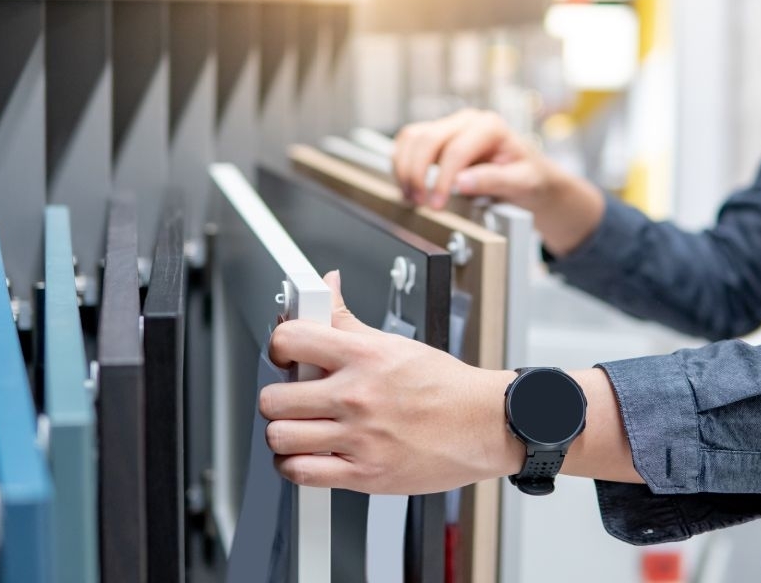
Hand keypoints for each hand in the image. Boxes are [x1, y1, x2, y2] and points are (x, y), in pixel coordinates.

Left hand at [261, 271, 523, 493]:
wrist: (486, 425)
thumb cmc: (445, 387)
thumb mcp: (394, 343)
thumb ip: (347, 318)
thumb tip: (326, 286)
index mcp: (364, 357)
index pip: (289, 339)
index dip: (279, 347)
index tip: (285, 355)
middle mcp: (357, 396)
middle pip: (274, 398)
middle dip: (278, 398)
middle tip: (294, 398)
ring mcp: (359, 437)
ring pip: (280, 437)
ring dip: (284, 435)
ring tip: (300, 429)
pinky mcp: (364, 474)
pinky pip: (302, 473)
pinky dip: (295, 466)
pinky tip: (308, 455)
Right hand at [392, 109, 606, 255]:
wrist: (531, 176)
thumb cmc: (530, 176)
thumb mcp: (521, 182)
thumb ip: (494, 180)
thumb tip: (462, 183)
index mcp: (490, 126)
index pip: (455, 150)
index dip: (442, 179)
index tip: (437, 203)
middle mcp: (467, 121)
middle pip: (427, 139)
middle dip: (418, 174)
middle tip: (420, 202)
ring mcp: (450, 126)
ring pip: (412, 137)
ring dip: (405, 168)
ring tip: (411, 196)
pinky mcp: (438, 137)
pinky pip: (409, 142)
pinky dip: (402, 162)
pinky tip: (408, 184)